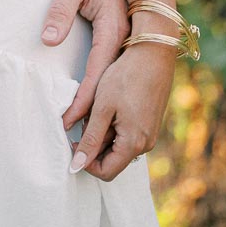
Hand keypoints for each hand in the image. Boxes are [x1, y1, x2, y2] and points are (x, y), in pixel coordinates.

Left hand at [40, 0, 129, 130]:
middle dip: (96, 115)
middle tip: (79, 143)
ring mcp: (131, 42)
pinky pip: (121, 76)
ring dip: (105, 111)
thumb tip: (49, 39)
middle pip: (113, 86)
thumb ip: (59, 10)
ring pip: (120, 84)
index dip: (83, 99)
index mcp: (115, 28)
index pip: (97, 73)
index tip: (68, 121)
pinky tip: (100, 113)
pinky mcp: (129, 42)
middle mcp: (127, 40)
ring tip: (88, 139)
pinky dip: (110, 97)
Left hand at [69, 41, 175, 179]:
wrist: (152, 54)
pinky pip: (126, 133)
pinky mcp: (149, 122)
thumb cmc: (126, 78)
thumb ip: (90, 139)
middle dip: (94, 144)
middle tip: (85, 118)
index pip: (105, 172)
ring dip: (102, 132)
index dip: (85, 161)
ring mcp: (149, 133)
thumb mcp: (102, 108)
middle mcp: (145, 144)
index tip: (73, 141)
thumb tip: (77, 166)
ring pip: (117, 145)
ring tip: (97, 107)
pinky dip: (113, 124)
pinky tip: (107, 104)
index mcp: (134, 144)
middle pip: (112, 159)